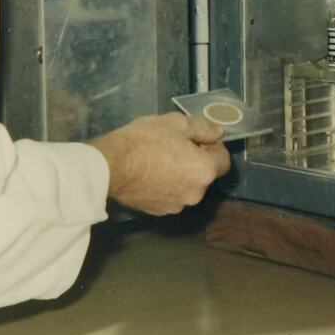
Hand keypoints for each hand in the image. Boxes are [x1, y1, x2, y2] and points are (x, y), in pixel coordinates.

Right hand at [88, 113, 232, 215]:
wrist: (111, 166)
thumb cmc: (144, 141)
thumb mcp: (176, 123)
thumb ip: (202, 128)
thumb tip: (218, 132)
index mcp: (204, 171)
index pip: (224, 160)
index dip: (213, 147)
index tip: (198, 140)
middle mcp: (195, 193)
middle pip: (203, 174)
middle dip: (194, 160)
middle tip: (174, 146)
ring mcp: (177, 205)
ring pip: (186, 186)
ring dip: (180, 174)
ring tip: (158, 159)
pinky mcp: (159, 211)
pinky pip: (170, 195)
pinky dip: (165, 186)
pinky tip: (149, 173)